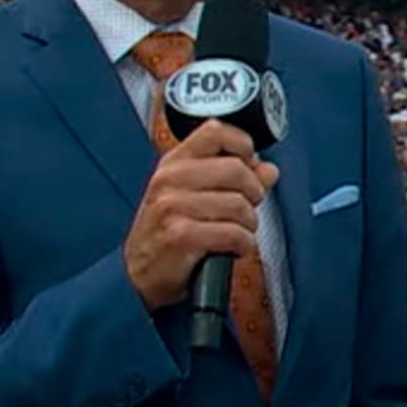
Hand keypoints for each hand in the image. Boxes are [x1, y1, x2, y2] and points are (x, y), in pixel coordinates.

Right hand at [122, 121, 277, 311]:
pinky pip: (234, 234)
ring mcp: (173, 207)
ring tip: (238, 232)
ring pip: (239, 204)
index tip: (250, 165)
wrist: (138, 275)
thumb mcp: (192, 197)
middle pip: (236, 169)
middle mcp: (170, 180)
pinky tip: (235, 249)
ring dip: (249, 224)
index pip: (216, 132)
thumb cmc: (166, 234)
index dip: (243, 146)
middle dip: (253, 193)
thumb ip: (233, 179)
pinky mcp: (181, 236)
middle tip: (246, 208)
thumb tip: (268, 170)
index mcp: (173, 163)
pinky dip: (244, 245)